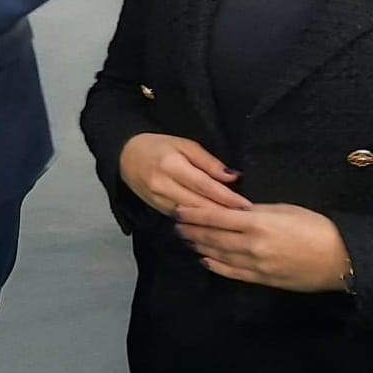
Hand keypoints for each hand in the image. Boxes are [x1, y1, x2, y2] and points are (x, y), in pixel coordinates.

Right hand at [117, 132, 247, 216]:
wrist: (124, 156)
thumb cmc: (158, 146)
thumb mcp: (184, 144)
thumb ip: (208, 162)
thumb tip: (233, 177)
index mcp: (172, 166)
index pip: (205, 186)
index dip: (227, 197)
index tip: (246, 205)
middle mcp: (164, 186)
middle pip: (200, 205)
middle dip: (225, 213)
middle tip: (248, 219)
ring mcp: (159, 200)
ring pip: (192, 217)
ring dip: (214, 222)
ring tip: (235, 225)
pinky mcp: (157, 210)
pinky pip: (183, 220)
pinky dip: (200, 224)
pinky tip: (215, 227)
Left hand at [173, 200, 351, 292]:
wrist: (341, 259)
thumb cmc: (316, 227)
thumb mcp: (285, 209)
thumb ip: (256, 210)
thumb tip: (234, 208)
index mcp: (257, 223)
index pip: (215, 217)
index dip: (193, 214)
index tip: (177, 209)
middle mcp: (251, 246)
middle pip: (212, 237)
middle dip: (191, 230)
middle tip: (174, 224)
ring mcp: (255, 265)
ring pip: (218, 255)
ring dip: (199, 246)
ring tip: (185, 239)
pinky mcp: (262, 280)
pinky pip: (232, 273)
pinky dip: (215, 265)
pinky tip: (205, 259)